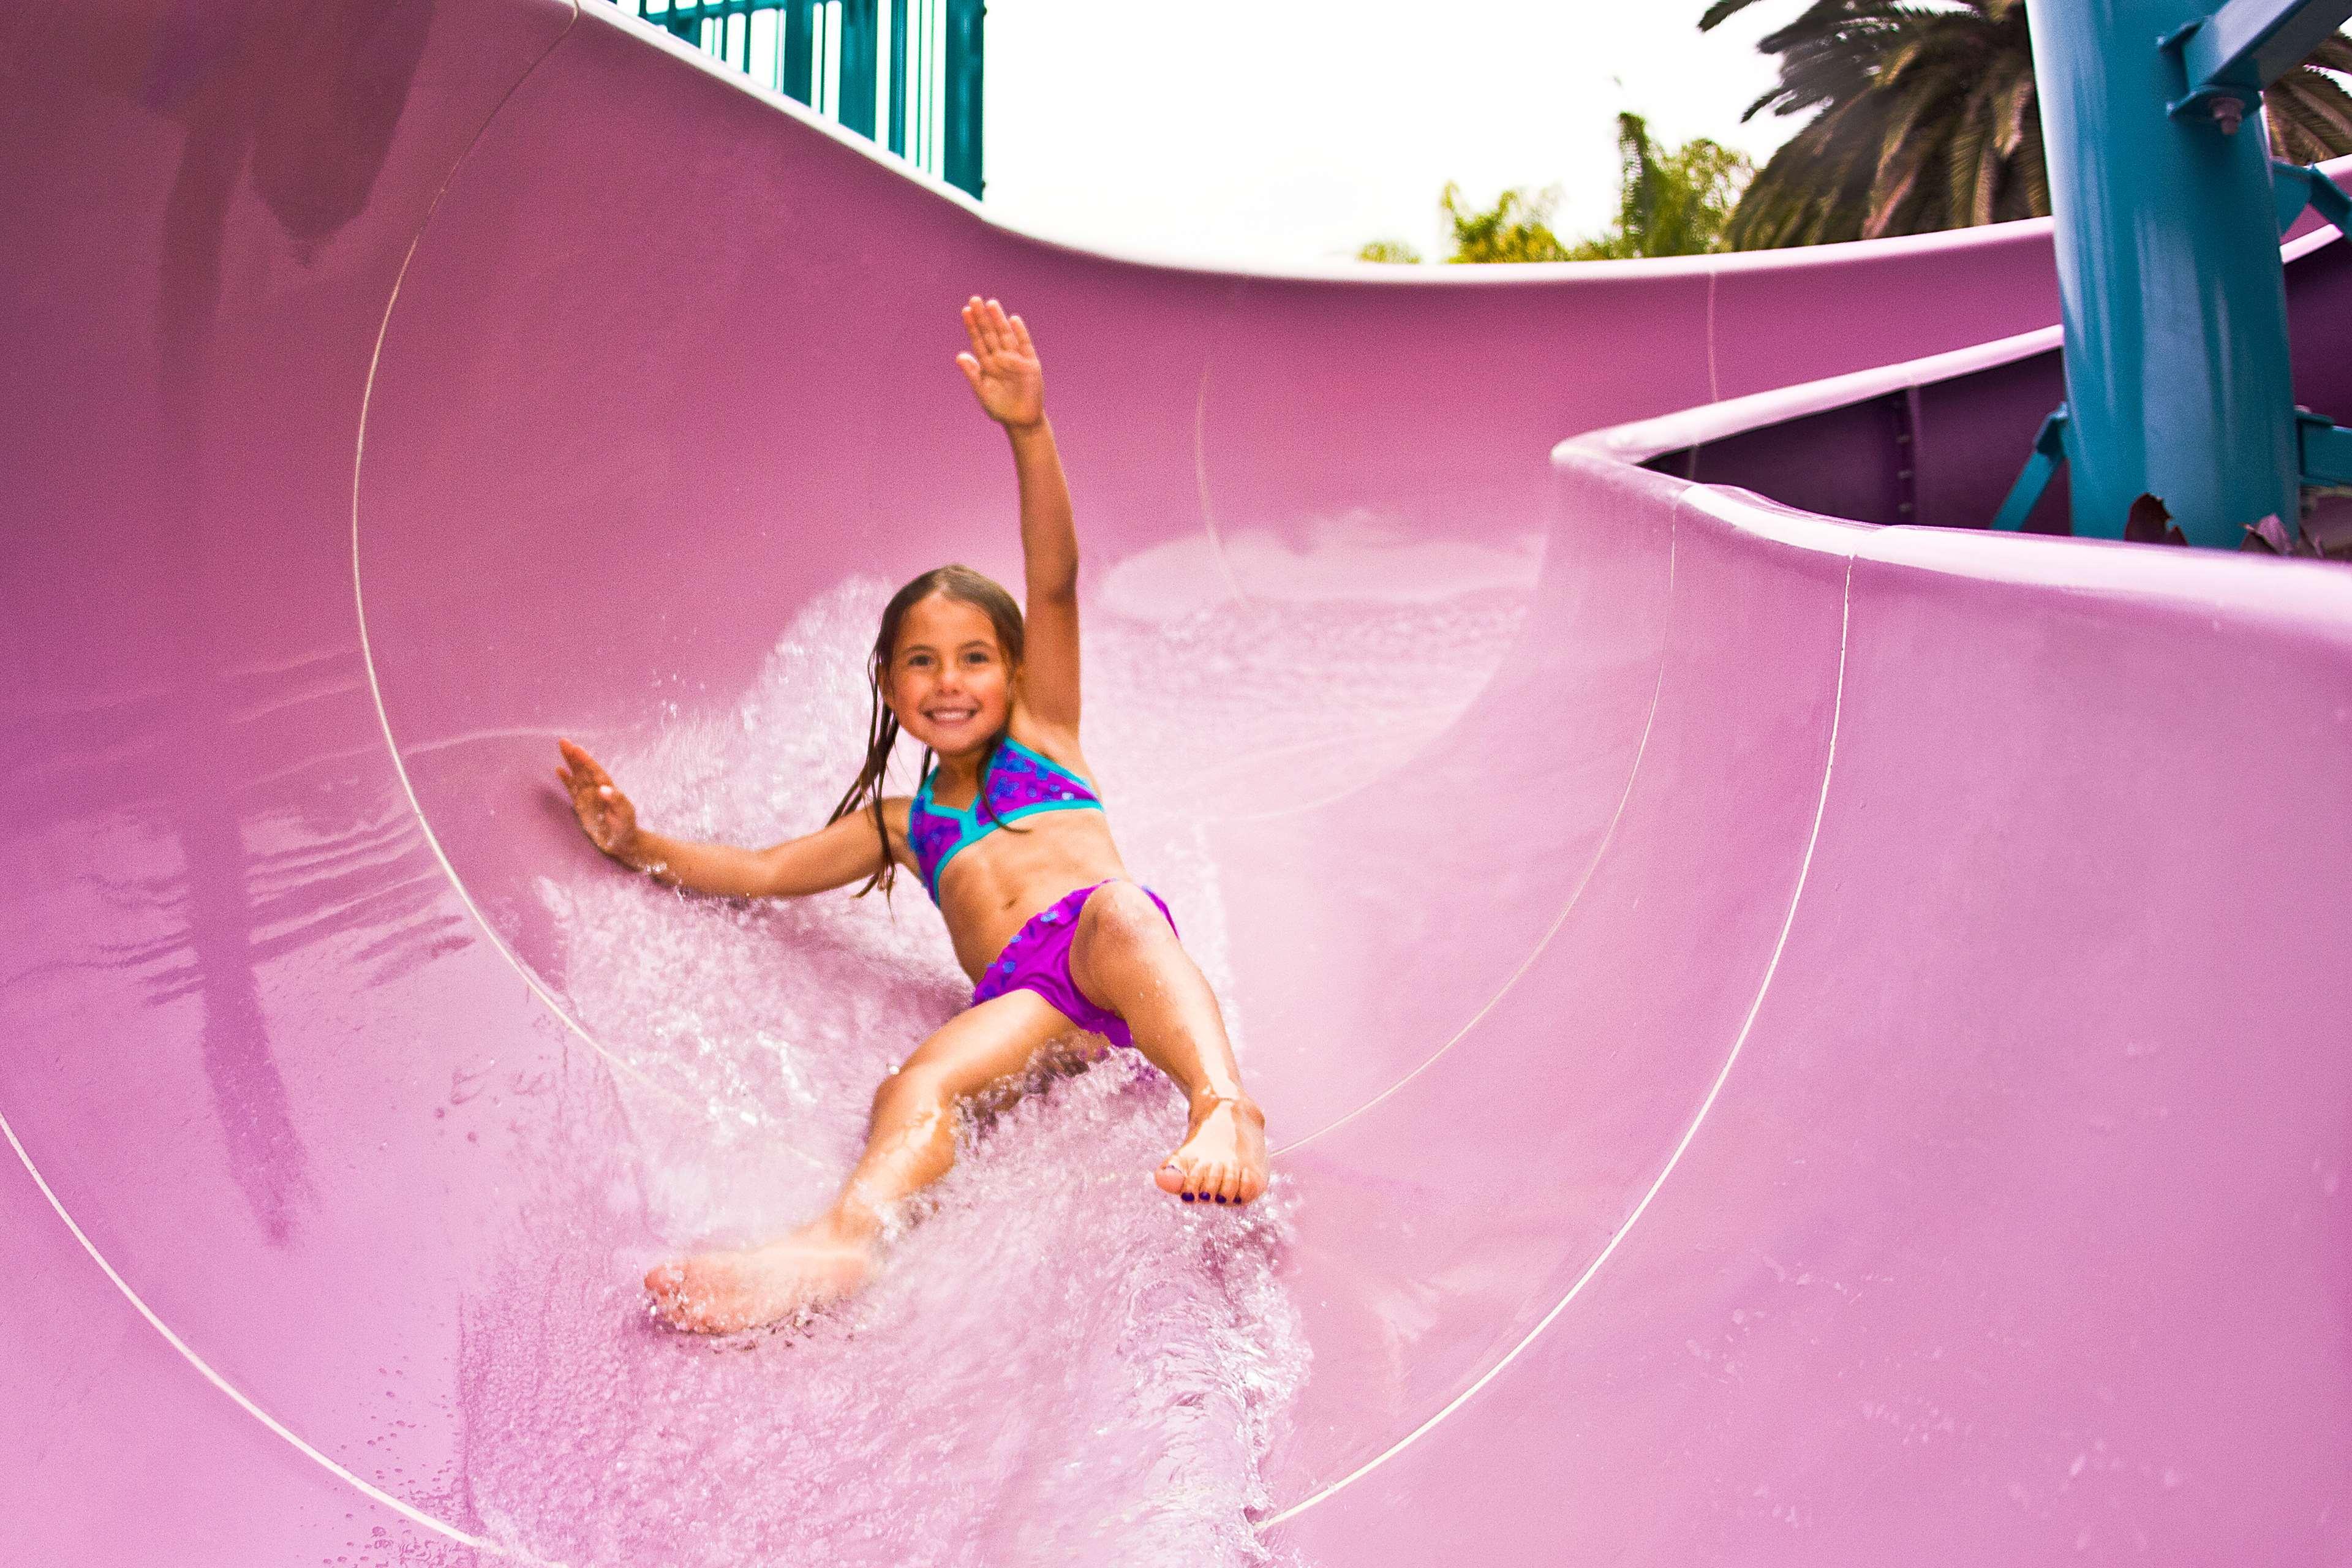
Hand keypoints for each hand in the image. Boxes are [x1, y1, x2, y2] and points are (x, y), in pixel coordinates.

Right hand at [556, 738, 640, 862]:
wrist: (622, 841)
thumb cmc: (626, 826)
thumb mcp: (624, 814)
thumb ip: (615, 800)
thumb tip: (602, 788)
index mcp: (608, 788)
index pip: (595, 770)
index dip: (586, 760)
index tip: (577, 749)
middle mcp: (597, 788)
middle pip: (584, 768)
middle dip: (574, 755)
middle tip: (563, 741)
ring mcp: (588, 795)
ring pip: (577, 775)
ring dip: (570, 762)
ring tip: (562, 748)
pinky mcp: (581, 804)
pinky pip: (572, 789)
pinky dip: (566, 779)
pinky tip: (559, 769)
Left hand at [954, 296, 1043, 429]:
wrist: (1020, 420)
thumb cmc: (999, 407)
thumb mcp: (982, 391)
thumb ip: (972, 373)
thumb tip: (959, 356)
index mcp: (987, 363)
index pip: (978, 340)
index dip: (972, 326)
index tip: (965, 310)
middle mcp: (1000, 357)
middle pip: (990, 333)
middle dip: (983, 317)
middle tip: (975, 299)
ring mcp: (1015, 359)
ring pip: (1006, 335)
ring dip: (999, 320)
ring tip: (991, 304)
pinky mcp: (1030, 363)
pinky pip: (1024, 345)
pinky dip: (1020, 332)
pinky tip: (1013, 319)